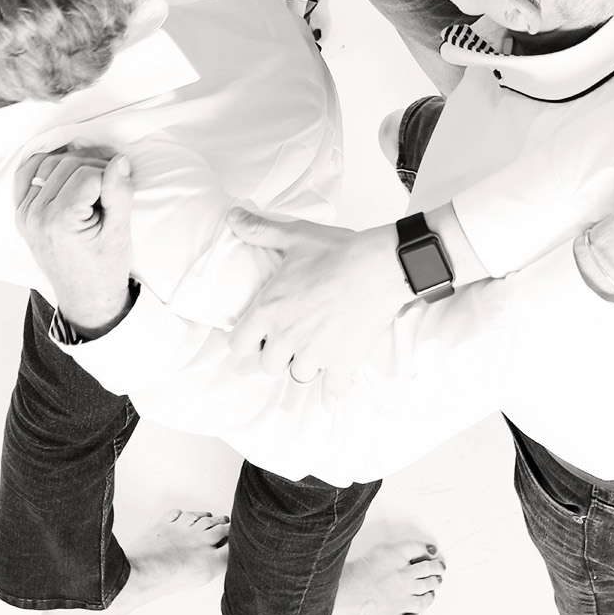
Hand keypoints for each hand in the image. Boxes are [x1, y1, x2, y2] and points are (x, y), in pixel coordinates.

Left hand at [14, 147, 134, 335]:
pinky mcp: (22, 213)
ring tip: (93, 181)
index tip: (119, 193)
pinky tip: (65, 171)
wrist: (86, 297)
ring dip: (73, 164)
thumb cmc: (105, 268)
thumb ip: (119, 193)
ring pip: (48, 164)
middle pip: (67, 164)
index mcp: (59, 222)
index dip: (109, 176)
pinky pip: (27, 174)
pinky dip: (45, 166)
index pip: (88, 173)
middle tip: (111, 185)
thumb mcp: (120, 232)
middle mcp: (35, 216)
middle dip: (94, 167)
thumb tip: (119, 159)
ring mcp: (25, 214)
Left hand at [226, 210, 412, 399]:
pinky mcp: (342, 362)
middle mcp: (287, 337)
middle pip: (267, 365)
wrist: (380, 266)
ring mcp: (315, 354)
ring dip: (302, 365)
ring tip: (312, 349)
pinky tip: (329, 397)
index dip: (245, 340)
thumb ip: (260, 231)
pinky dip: (330, 394)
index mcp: (269, 310)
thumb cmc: (337, 251)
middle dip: (274, 354)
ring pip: (297, 375)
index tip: (254, 335)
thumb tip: (233, 217)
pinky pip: (330, 390)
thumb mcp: (294, 236)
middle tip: (287, 339)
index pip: (239, 345)